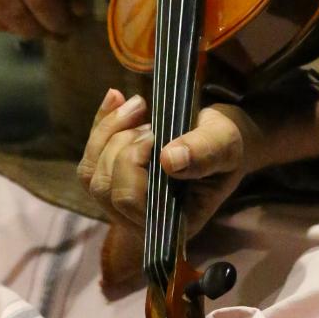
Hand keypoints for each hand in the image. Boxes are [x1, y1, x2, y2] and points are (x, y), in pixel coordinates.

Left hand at [78, 89, 266, 236]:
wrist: (223, 137)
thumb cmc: (228, 143)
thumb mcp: (225, 142)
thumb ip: (203, 151)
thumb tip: (170, 160)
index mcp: (173, 220)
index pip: (130, 199)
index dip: (131, 163)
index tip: (155, 133)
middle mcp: (144, 220)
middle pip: (105, 187)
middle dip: (121, 144)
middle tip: (150, 119)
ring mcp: (125, 203)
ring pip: (91, 174)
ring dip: (108, 133)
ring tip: (139, 107)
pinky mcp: (115, 181)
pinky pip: (90, 159)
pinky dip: (100, 125)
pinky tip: (116, 96)